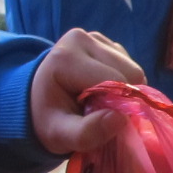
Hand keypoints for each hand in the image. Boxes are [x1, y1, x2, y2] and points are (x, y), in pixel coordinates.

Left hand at [30, 29, 143, 155]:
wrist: (37, 100)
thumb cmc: (49, 119)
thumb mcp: (59, 135)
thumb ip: (86, 133)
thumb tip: (121, 119)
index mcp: (66, 58)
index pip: (114, 80)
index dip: (118, 106)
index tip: (103, 121)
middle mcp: (81, 38)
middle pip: (130, 72)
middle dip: (123, 98)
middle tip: (102, 112)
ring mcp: (94, 37)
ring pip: (134, 69)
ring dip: (125, 92)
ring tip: (100, 101)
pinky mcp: (105, 41)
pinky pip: (130, 65)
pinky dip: (123, 83)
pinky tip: (103, 89)